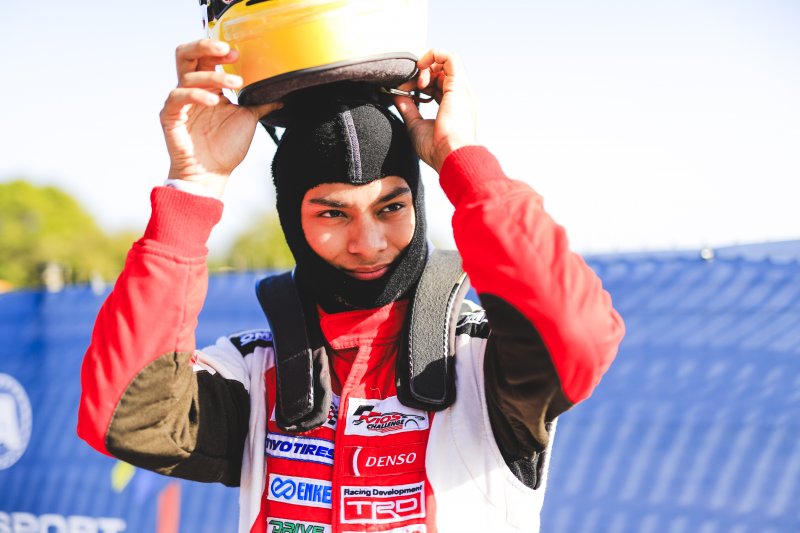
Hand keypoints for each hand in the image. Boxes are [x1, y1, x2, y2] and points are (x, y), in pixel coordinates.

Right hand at [160, 39, 281, 196]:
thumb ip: (261, 104)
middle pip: (186, 54)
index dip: (218, 50)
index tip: (237, 54)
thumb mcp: (248, 119)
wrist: (214, 173)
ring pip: (187, 74)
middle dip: (205, 47)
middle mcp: (191, 90)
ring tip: (236, 85)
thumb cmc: (226, 148)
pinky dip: (196, 94)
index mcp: (207, 87)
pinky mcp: (170, 116)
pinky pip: (178, 97)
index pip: (205, 57)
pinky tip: (214, 100)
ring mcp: (179, 102)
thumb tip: (280, 98)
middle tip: (226, 51)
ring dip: (214, 76)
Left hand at [393, 49, 476, 172]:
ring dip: (426, 66)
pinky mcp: (459, 85)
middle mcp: (460, 97)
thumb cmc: (437, 149)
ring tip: (414, 81)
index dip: (421, 82)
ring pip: (446, 62)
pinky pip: (450, 57)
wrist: (451, 156)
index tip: (406, 90)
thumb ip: (408, 107)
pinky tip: (420, 67)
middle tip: (406, 85)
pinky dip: (433, 55)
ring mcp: (461, 90)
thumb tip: (396, 94)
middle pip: (442, 72)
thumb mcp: (416, 125)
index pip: (439, 85)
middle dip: (421, 73)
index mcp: (454, 107)